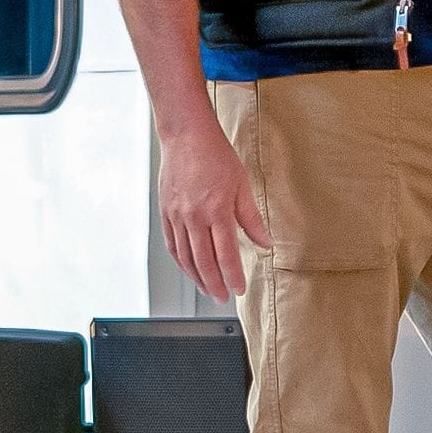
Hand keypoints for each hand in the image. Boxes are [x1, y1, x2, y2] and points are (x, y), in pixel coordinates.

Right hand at [159, 123, 273, 300]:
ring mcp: (177, 216)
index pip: (225, 255)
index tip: (239, 289)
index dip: (233, 276)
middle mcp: (194, 217)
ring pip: (185, 257)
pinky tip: (188, 269)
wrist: (186, 135)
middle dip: (215, 284)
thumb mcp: (242, 185)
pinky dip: (180, 261)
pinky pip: (172, 245)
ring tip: (208, 289)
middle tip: (224, 297)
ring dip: (197, 278)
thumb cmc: (215, 155)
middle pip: (204, 262)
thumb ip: (252, 219)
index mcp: (216, 211)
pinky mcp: (165, 212)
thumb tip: (265, 242)